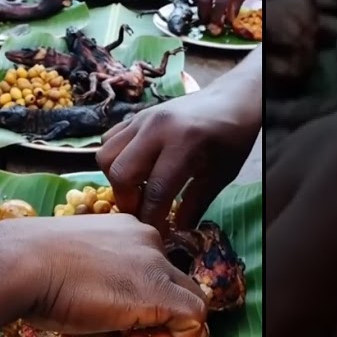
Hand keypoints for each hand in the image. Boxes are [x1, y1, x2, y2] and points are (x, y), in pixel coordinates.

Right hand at [9, 214, 207, 336]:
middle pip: (174, 284)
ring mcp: (156, 263)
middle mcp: (147, 239)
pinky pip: (193, 318)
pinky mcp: (160, 291)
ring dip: (163, 330)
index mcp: (124, 230)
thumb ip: (95, 278)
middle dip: (157, 317)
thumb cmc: (29, 267)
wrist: (20, 264)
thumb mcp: (71, 267)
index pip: (153, 268)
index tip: (110, 319)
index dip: (140, 301)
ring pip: (189, 301)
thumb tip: (99, 309)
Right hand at [98, 88, 257, 231]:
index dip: (152, 218)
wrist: (230, 102)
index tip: (157, 234)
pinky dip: (115, 159)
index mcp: (183, 144)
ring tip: (137, 189)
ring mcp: (141, 120)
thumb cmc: (230, 140)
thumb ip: (195, 205)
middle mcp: (156, 129)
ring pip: (106, 155)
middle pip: (120, 173)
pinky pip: (109, 140)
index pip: (155, 191)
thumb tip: (176, 231)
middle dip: (127, 201)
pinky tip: (135, 168)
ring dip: (117, 179)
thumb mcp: (220, 176)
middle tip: (143, 211)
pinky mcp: (134, 117)